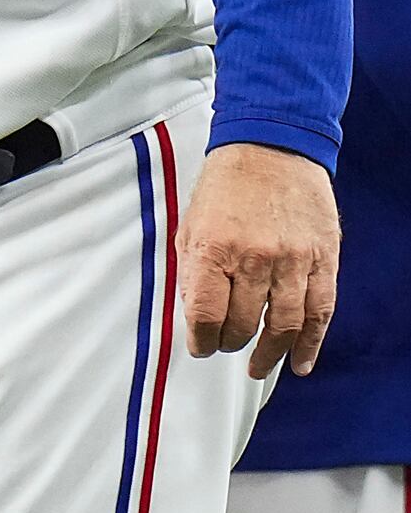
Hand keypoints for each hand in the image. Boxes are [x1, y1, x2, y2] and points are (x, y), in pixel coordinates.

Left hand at [179, 141, 339, 377]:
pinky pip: (320, 312)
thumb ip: (191, 270)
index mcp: (214, 247)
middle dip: (231, 343)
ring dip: (271, 354)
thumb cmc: (226, 185)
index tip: (200, 347)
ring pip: (284, 326)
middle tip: (226, 347)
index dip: (201, 340)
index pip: (206, 314)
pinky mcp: (322, 260)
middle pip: (244, 324)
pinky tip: (301, 363)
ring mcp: (292, 260)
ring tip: (259, 367)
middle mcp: (254, 258)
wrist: (271, 146)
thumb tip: (193, 314)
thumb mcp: (191, 222)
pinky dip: (311, 344)